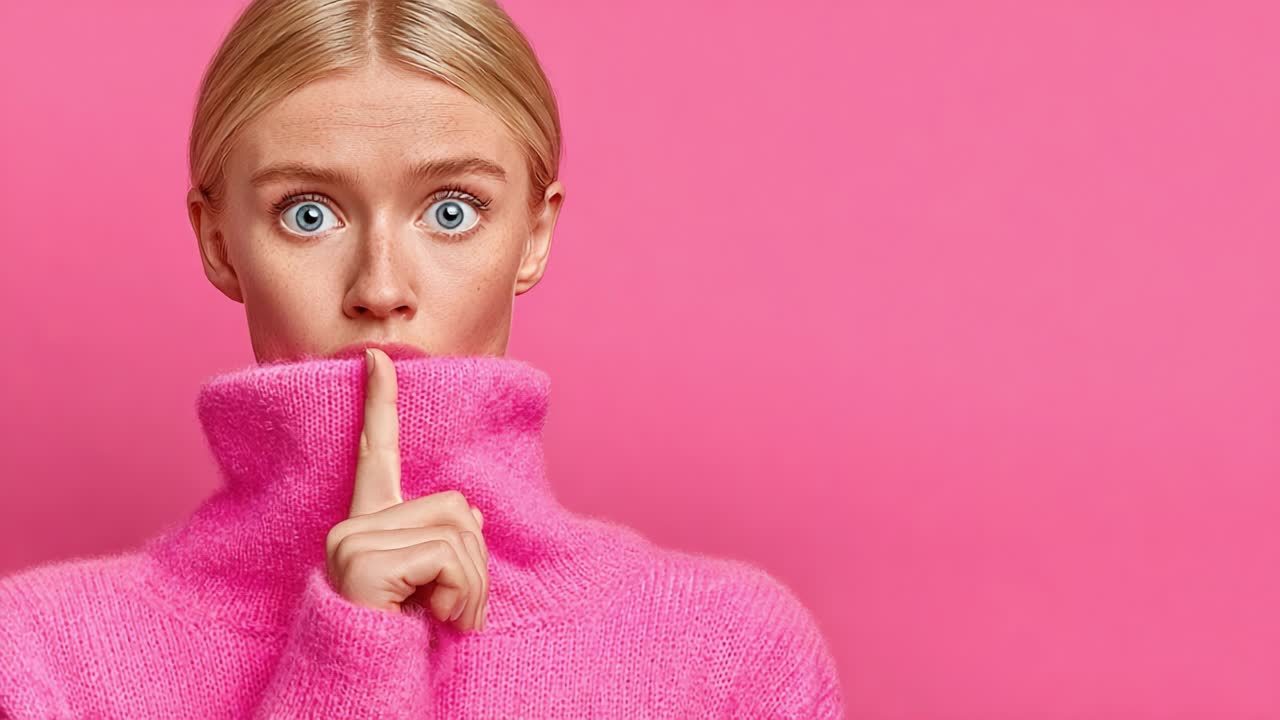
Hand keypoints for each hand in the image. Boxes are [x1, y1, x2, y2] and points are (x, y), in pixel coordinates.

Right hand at [322, 347, 489, 630]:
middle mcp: (352, 526)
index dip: (379, 404)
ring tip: (441, 619)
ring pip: (462, 531)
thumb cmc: (400, 641)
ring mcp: (352, 541)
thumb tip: (476, 513)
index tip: (378, 358)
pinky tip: (432, 622)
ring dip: (473, 587)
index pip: (376, 454)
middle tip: (447, 608)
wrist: (361, 690)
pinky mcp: (362, 562)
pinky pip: (450, 559)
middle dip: (475, 563)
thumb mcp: (433, 588)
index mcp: (368, 526)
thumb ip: (447, 544)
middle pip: (458, 506)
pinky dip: (462, 596)